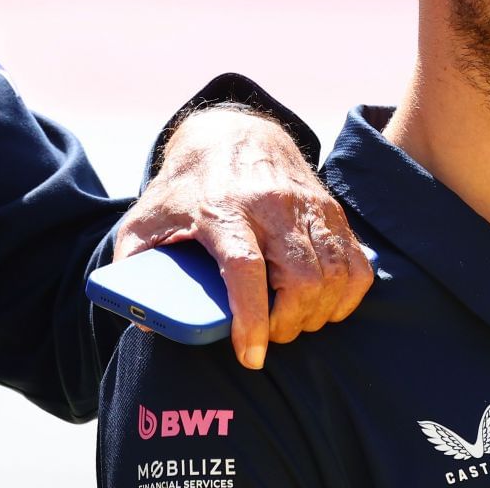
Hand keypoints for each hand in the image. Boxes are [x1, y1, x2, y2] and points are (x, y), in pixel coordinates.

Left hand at [115, 107, 371, 368]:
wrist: (231, 132)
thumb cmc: (185, 187)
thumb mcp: (144, 218)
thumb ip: (132, 263)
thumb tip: (143, 318)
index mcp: (221, 208)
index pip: (245, 268)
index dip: (252, 319)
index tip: (250, 356)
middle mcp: (270, 204)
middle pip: (301, 279)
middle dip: (288, 324)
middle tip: (268, 335)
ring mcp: (306, 205)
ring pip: (333, 276)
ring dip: (316, 315)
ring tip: (290, 322)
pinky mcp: (330, 208)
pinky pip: (356, 265)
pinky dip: (345, 297)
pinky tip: (320, 304)